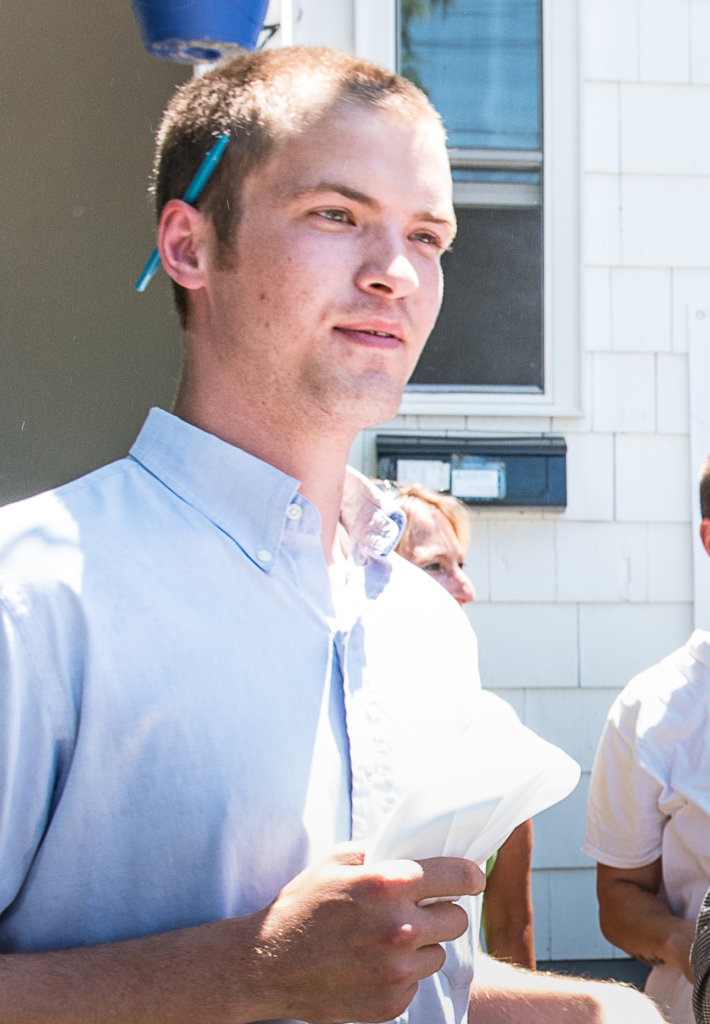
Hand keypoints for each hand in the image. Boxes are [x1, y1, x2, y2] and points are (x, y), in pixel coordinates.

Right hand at [250, 845, 485, 1023]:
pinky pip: (417, 982)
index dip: (471, 876)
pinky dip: (402, 973)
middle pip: (457, 919)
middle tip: (419, 910)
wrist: (267, 963)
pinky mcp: (390, 1002)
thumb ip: (382, 850)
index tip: (473, 878)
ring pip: (439, 953)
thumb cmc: (303, 904)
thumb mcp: (337, 859)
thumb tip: (420, 846)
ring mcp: (396, 970)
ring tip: (386, 939)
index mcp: (389, 884)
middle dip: (442, 911)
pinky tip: (372, 963)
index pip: (458, 876)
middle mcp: (399, 928)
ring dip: (422, 945)